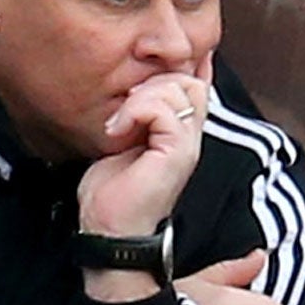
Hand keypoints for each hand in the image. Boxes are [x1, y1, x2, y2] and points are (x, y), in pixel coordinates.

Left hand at [78, 71, 210, 238]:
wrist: (110, 231)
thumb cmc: (113, 194)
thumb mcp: (123, 141)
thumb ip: (136, 116)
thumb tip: (129, 87)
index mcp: (181, 134)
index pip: (193, 83)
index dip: (167, 73)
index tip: (134, 85)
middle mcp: (190, 138)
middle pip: (191, 80)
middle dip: (153, 81)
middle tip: (126, 105)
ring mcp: (187, 146)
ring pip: (180, 89)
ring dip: (141, 96)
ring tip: (119, 122)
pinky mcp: (177, 154)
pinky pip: (164, 110)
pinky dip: (135, 111)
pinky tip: (117, 130)